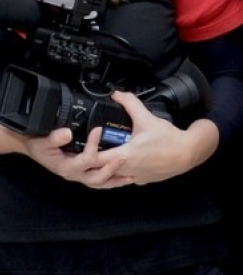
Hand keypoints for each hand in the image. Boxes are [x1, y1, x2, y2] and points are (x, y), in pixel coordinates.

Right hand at [23, 125, 132, 188]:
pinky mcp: (82, 173)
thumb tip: (67, 133)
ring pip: (100, 183)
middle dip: (112, 168)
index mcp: (66, 167)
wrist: (32, 148)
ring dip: (116, 179)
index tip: (98, 130)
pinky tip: (122, 175)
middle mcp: (74, 175)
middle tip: (124, 157)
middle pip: (97, 178)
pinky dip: (111, 179)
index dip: (93, 146)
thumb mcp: (42, 140)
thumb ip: (54, 138)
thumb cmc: (37, 144)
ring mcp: (79, 175)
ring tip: (131, 175)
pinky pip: (99, 180)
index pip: (85, 160)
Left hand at [97, 91, 218, 185]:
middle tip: (89, 147)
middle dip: (92, 160)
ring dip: (105, 166)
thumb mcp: (146, 117)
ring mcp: (136, 178)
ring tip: (103, 152)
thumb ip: (129, 103)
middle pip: (100, 170)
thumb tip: (117, 94)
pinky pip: (125, 177)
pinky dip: (119, 170)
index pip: (93, 160)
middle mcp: (128, 170)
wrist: (190, 152)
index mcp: (125, 156)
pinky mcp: (143, 180)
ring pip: (112, 176)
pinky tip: (121, 159)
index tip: (84, 142)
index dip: (85, 151)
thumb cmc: (169, 139)